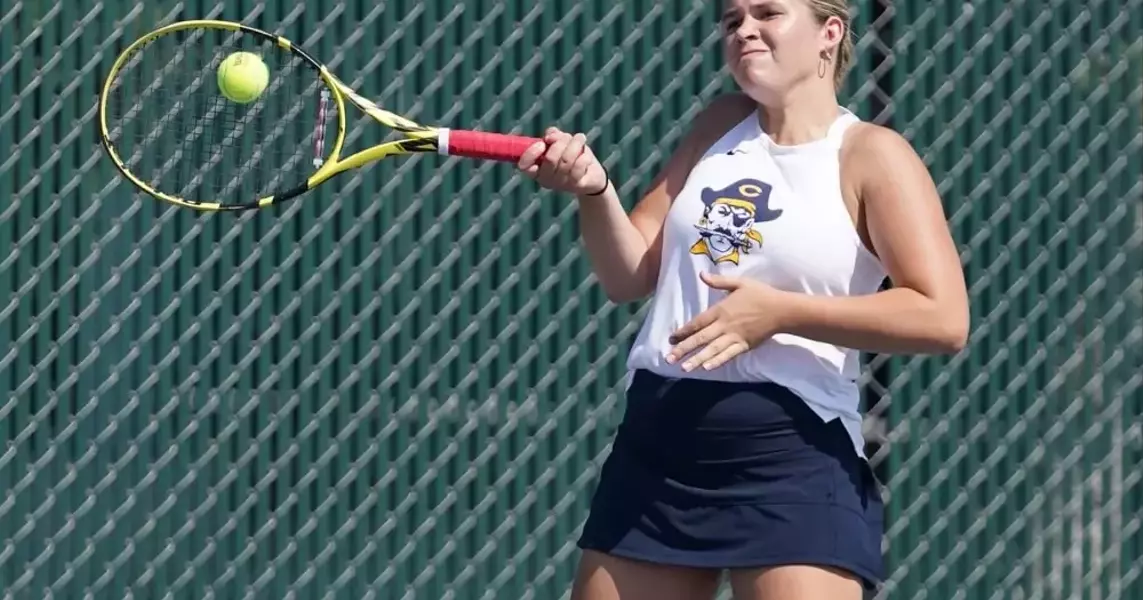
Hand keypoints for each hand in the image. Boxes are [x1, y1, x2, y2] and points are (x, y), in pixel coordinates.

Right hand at [517, 127, 608, 195]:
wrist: (591, 174)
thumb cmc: (571, 155)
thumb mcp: (560, 142)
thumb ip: (552, 135)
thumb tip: (550, 136)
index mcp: (536, 169)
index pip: (524, 166)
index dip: (531, 153)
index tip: (542, 143)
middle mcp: (546, 179)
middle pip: (550, 158)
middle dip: (560, 142)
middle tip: (568, 136)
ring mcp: (561, 184)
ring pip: (566, 160)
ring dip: (575, 144)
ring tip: (580, 138)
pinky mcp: (576, 185)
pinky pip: (579, 166)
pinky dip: (584, 155)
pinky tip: (586, 154)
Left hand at [666, 272, 789, 370]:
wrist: (782, 310)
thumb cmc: (761, 294)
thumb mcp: (740, 283)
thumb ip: (719, 281)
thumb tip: (701, 275)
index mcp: (721, 310)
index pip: (698, 323)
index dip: (683, 331)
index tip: (671, 338)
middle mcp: (725, 325)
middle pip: (701, 339)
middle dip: (684, 349)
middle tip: (669, 359)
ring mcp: (734, 337)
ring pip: (712, 350)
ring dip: (697, 360)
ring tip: (684, 369)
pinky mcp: (744, 346)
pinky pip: (728, 355)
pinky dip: (717, 362)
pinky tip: (706, 368)